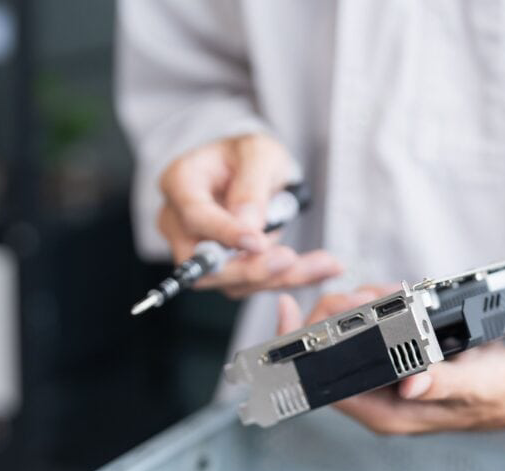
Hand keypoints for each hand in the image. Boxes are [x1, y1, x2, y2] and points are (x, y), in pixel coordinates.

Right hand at [158, 134, 341, 297]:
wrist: (252, 169)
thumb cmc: (248, 154)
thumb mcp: (258, 153)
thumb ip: (251, 187)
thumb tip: (248, 228)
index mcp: (181, 182)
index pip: (195, 217)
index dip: (225, 234)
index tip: (258, 243)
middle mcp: (180, 222)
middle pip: (204, 264)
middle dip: (250, 269)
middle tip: (290, 260)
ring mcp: (198, 250)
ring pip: (232, 281)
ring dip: (279, 277)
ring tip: (324, 264)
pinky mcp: (223, 269)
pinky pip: (252, 283)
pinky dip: (288, 278)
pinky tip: (323, 269)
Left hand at [276, 289, 504, 435]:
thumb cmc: (498, 394)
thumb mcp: (473, 387)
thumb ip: (441, 385)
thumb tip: (411, 383)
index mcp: (386, 412)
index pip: (323, 383)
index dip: (298, 347)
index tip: (286, 310)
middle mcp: (379, 396)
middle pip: (330, 350)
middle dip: (340, 313)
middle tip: (368, 294)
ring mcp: (386, 374)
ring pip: (347, 331)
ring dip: (361, 303)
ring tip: (390, 292)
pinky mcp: (398, 354)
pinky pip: (371, 325)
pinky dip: (379, 302)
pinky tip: (397, 293)